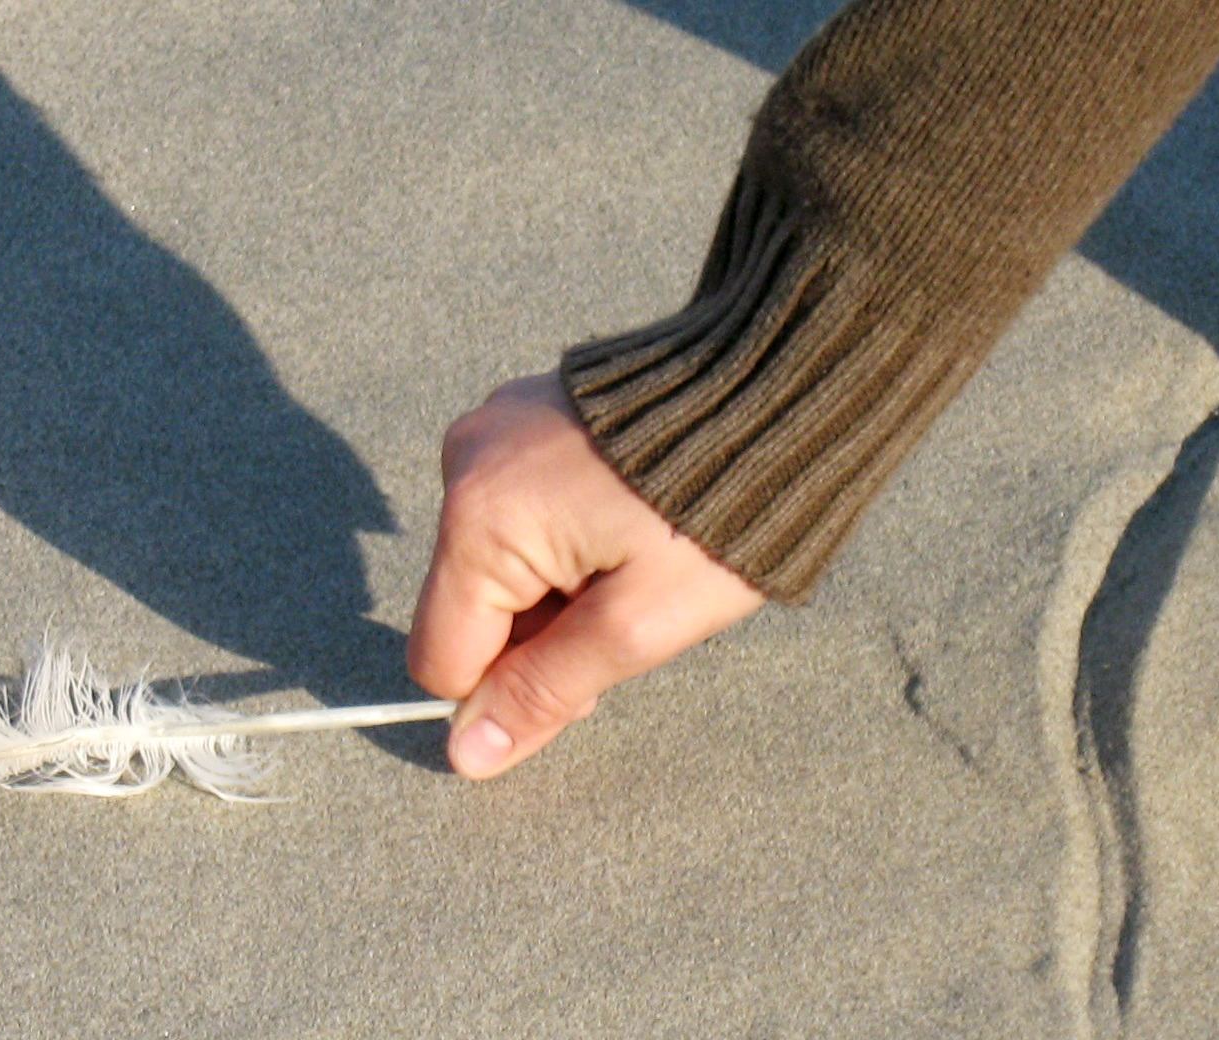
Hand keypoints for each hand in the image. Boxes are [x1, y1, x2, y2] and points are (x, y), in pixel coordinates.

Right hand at [407, 372, 764, 778]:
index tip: (593, 661)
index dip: (511, 687)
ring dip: (556, 583)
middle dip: (541, 629)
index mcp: (479, 520)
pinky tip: (622, 514)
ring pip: (495, 562)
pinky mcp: (521, 415)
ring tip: (635, 551)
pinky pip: (515, 510)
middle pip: (469, 608)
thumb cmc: (717, 515)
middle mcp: (463, 464)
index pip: (443, 659)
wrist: (775, 388)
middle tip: (631, 605)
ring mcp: (491, 430)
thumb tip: (466, 757)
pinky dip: (561, 534)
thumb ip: (543, 692)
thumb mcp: (638, 624)